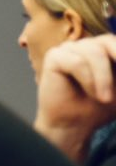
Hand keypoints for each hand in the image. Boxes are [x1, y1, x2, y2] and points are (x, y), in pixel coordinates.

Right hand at [34, 35, 115, 164]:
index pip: (115, 42)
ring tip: (105, 98)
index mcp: (103, 49)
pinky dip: (88, 79)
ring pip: (93, 52)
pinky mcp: (54, 58)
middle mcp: (86, 45)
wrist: (74, 124)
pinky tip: (90, 92)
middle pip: (107, 41)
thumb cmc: (99, 107)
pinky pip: (76, 62)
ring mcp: (68, 50)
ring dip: (104, 78)